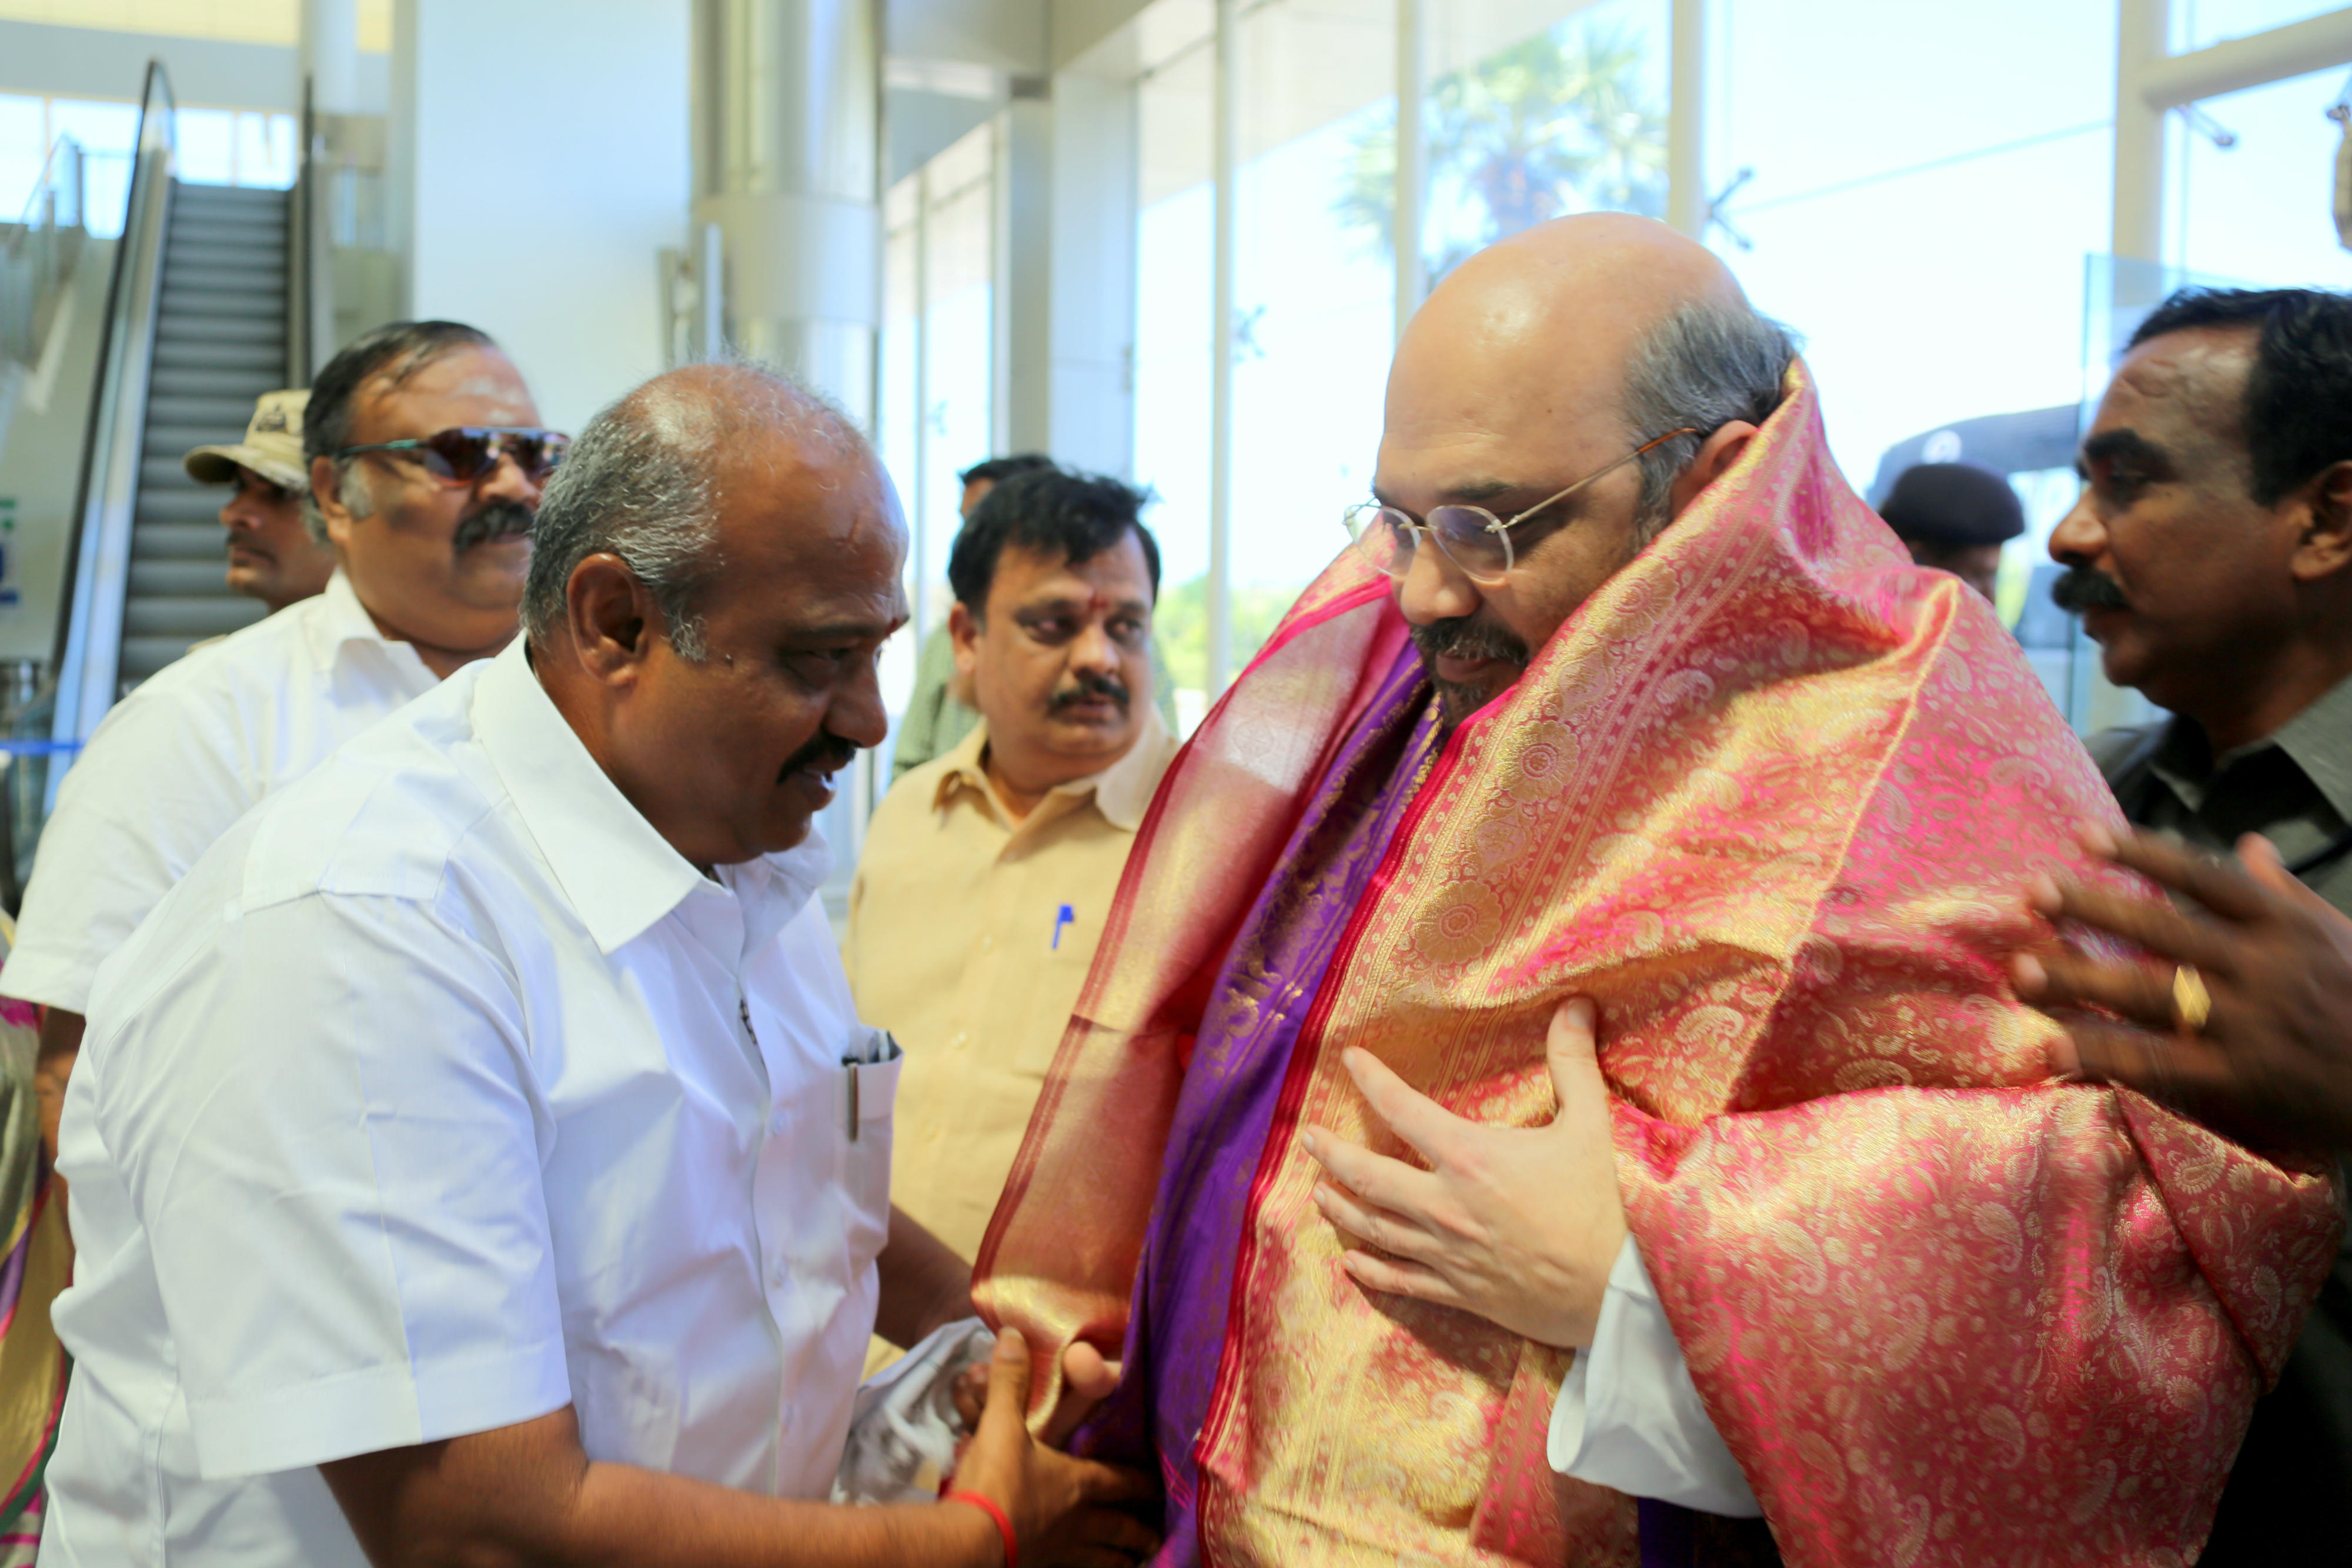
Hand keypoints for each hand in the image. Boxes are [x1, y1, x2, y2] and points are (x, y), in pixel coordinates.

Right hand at [951, 1330, 1157, 1566]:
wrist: (967, 1542)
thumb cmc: (994, 1483)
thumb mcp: (1001, 1426)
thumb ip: (1010, 1381)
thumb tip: (1014, 1334)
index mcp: (1077, 1483)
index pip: (1121, 1479)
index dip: (1141, 1480)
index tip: (1158, 1481)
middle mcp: (1079, 1521)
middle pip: (1120, 1527)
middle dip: (1140, 1528)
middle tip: (1156, 1532)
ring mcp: (1062, 1552)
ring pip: (1105, 1557)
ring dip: (1122, 1556)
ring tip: (1135, 1558)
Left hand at [1301, 997, 1625, 1348]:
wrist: (1626, 1293)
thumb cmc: (1610, 1206)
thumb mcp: (1592, 1125)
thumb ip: (1572, 1063)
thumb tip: (1574, 1003)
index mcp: (1471, 1158)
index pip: (1403, 1110)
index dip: (1372, 1081)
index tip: (1351, 1061)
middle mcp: (1446, 1206)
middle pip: (1368, 1176)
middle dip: (1332, 1153)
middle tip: (1307, 1136)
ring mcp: (1448, 1254)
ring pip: (1375, 1229)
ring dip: (1342, 1207)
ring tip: (1318, 1193)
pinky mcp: (1461, 1294)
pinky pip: (1401, 1282)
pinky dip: (1371, 1271)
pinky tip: (1352, 1263)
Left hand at [2012, 825, 2351, 1151]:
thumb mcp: (2340, 934)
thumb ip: (2286, 891)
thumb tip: (2248, 842)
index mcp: (2285, 926)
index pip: (2201, 878)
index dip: (2141, 854)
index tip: (2084, 835)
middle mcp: (2261, 967)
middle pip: (2160, 931)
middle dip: (2092, 910)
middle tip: (2031, 892)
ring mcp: (2247, 1024)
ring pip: (2148, 994)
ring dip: (2080, 980)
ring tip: (2018, 970)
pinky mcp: (2239, 1079)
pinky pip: (2158, 1064)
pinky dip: (2105, 1053)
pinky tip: (2054, 1045)